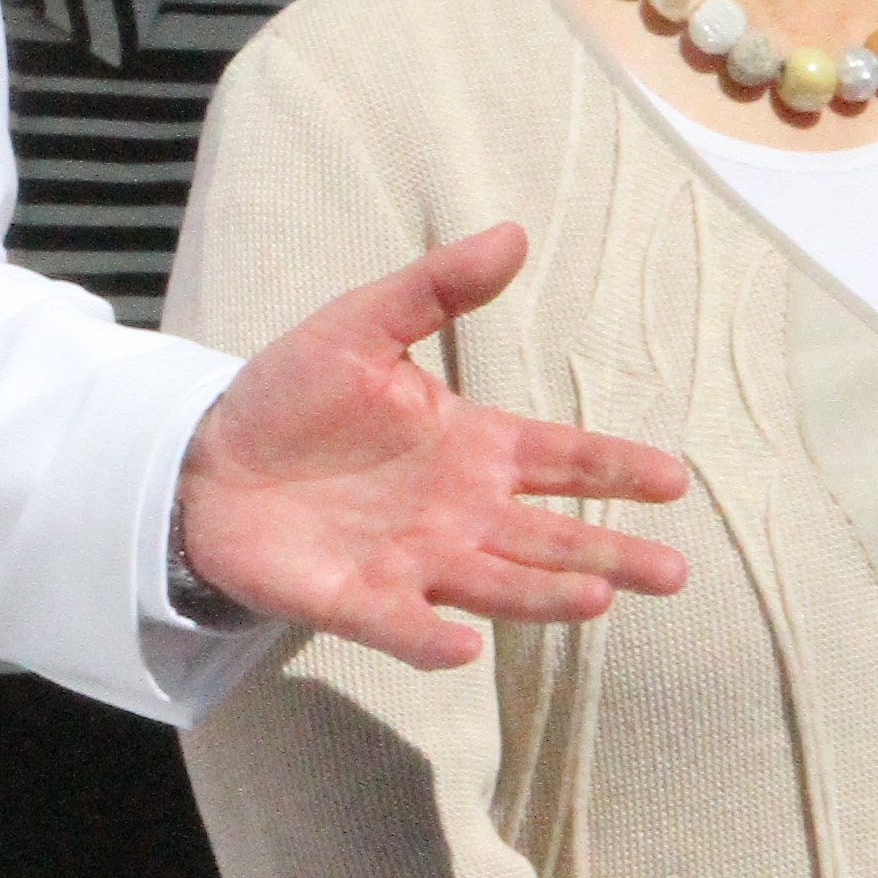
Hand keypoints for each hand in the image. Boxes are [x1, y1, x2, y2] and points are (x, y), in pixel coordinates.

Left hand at [173, 224, 692, 670]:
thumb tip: (512, 234)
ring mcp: (411, 562)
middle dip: (610, 554)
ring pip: (495, 585)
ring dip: (544, 595)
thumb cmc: (293, 395)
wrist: (205, 458)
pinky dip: (431, 636)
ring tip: (597, 599)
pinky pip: (402, 624)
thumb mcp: (362, 325)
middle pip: (550, 538)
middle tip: (673, 572)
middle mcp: (457, 512)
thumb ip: (437, 288)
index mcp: (469, 446)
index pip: (560, 459)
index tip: (672, 479)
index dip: (615, 469)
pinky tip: (465, 644)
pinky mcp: (355, 600)